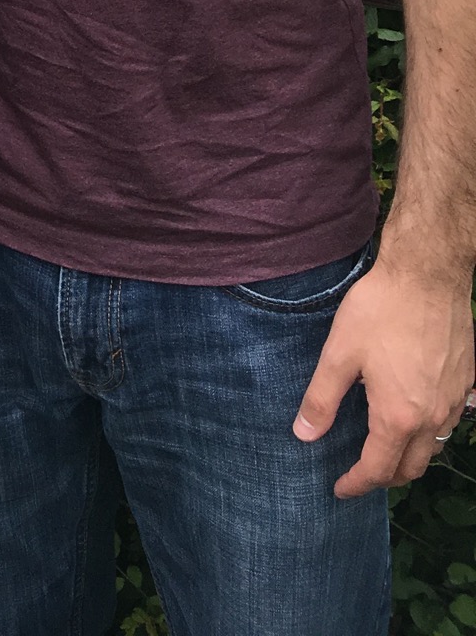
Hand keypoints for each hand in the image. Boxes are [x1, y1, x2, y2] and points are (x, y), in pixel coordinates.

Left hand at [294, 256, 474, 495]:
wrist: (428, 274)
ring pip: (434, 447)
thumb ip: (321, 399)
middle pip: (411, 467)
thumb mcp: (339, 353)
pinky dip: (430, 431)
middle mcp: (433, 417)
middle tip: (360, 471)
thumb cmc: (380, 310)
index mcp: (399, 416)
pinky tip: (414, 414)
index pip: (378, 469)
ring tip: (385, 446)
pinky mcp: (467, 381)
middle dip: (384, 477)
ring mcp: (455, 401)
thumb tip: (304, 435)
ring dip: (410, 456)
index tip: (339, 489)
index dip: (356, 484)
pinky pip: (450, 421)